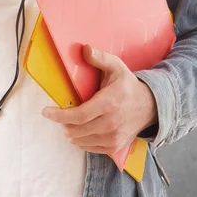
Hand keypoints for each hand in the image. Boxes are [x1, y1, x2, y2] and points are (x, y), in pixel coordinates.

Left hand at [41, 44, 157, 154]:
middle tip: (59, 115)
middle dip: (63, 123)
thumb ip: (100, 58)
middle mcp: (112, 124)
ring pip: (80, 141)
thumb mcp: (117, 67)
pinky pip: (88, 148)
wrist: (150, 107)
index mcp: (109, 104)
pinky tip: (82, 129)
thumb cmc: (128, 86)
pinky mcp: (114, 147)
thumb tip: (84, 48)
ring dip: (70, 132)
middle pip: (76, 130)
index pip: (79, 116)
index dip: (59, 116)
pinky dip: (80, 140)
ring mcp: (114, 138)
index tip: (45, 112)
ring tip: (71, 121)